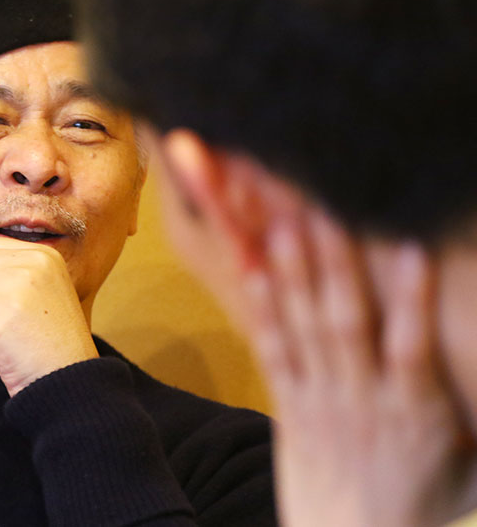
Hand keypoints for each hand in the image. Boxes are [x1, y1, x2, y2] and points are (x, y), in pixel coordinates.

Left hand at [0, 235, 98, 396]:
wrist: (67, 381)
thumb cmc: (44, 345)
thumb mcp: (15, 302)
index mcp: (41, 254)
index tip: (12, 306)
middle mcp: (33, 261)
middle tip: (10, 324)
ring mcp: (19, 282)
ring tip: (7, 335)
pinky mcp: (3, 308)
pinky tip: (2, 347)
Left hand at [244, 206, 476, 526]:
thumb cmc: (420, 497)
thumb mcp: (461, 455)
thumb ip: (465, 404)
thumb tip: (476, 345)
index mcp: (414, 412)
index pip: (413, 348)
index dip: (412, 300)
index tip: (411, 250)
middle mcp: (362, 400)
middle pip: (346, 324)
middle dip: (336, 266)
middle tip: (325, 212)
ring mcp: (320, 401)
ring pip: (305, 331)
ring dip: (295, 277)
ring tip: (286, 226)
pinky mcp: (289, 407)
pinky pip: (273, 356)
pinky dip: (264, 314)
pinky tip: (255, 274)